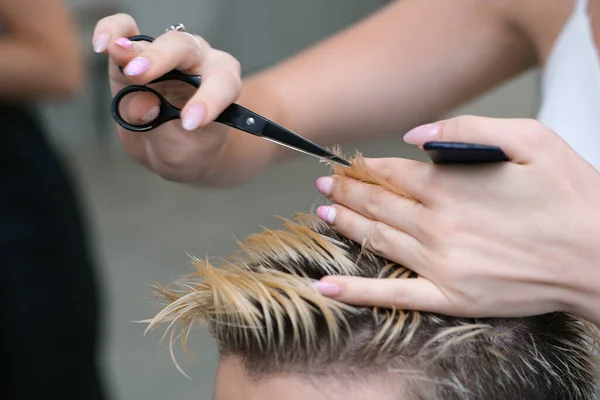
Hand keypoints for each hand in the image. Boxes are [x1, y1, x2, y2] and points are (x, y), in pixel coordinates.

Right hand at [92, 14, 241, 181]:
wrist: (172, 146)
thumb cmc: (188, 146)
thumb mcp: (185, 152)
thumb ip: (165, 131)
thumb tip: (142, 104)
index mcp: (223, 82)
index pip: (222, 82)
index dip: (208, 99)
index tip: (190, 122)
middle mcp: (197, 61)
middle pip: (184, 48)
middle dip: (162, 58)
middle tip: (139, 75)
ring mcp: (165, 56)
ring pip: (153, 41)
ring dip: (134, 51)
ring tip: (118, 57)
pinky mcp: (134, 56)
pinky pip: (124, 31)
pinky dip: (111, 32)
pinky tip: (102, 44)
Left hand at [313, 115, 599, 324]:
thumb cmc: (572, 196)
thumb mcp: (531, 140)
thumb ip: (467, 131)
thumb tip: (417, 135)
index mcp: (452, 186)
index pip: (391, 173)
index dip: (364, 167)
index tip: (346, 164)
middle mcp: (437, 224)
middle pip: (376, 204)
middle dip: (346, 191)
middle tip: (324, 185)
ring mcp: (439, 264)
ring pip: (377, 239)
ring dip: (345, 224)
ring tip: (323, 214)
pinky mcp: (449, 297)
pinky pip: (392, 295)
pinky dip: (356, 290)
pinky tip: (326, 286)